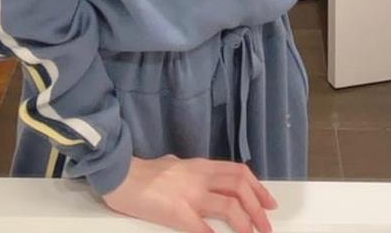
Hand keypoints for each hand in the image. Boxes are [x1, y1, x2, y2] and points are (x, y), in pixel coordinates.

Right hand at [102, 153, 277, 232]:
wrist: (121, 175)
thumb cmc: (145, 173)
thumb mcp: (174, 164)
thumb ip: (191, 172)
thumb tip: (202, 178)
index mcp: (200, 166)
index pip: (238, 173)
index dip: (258, 188)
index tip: (268, 203)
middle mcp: (200, 177)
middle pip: (240, 188)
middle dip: (258, 209)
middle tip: (266, 226)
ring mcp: (190, 195)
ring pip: (229, 207)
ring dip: (246, 224)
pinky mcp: (177, 213)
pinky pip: (203, 228)